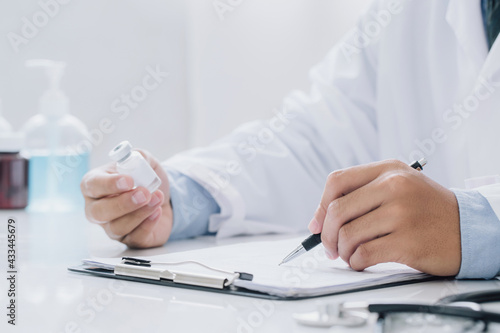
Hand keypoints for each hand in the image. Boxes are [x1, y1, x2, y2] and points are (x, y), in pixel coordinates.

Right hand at [81, 149, 172, 247]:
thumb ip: (139, 156)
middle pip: (99, 212)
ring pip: (117, 227)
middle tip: (144, 193)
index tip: (129, 181)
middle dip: (123, 203)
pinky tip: (157, 212)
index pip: (92, 186)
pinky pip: (134, 237)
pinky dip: (148, 224)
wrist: (164, 198)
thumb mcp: (144, 162)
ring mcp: (111, 227)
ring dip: (140, 212)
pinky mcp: (129, 239)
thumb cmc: (145, 180)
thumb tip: (136, 158)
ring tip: (157, 198)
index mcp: (95, 185)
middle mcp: (98, 208)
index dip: (109, 184)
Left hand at [308, 159, 460, 275]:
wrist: (470, 228)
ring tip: (350, 255)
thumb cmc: (428, 210)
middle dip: (326, 234)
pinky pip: (363, 254)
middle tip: (329, 247)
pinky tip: (362, 262)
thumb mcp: (399, 187)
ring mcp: (402, 213)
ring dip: (342, 251)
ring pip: (348, 234)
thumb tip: (318, 220)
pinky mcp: (408, 241)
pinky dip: (355, 262)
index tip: (317, 223)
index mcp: (388, 170)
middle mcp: (394, 187)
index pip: (337, 181)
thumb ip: (361, 195)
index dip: (320, 205)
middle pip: (337, 210)